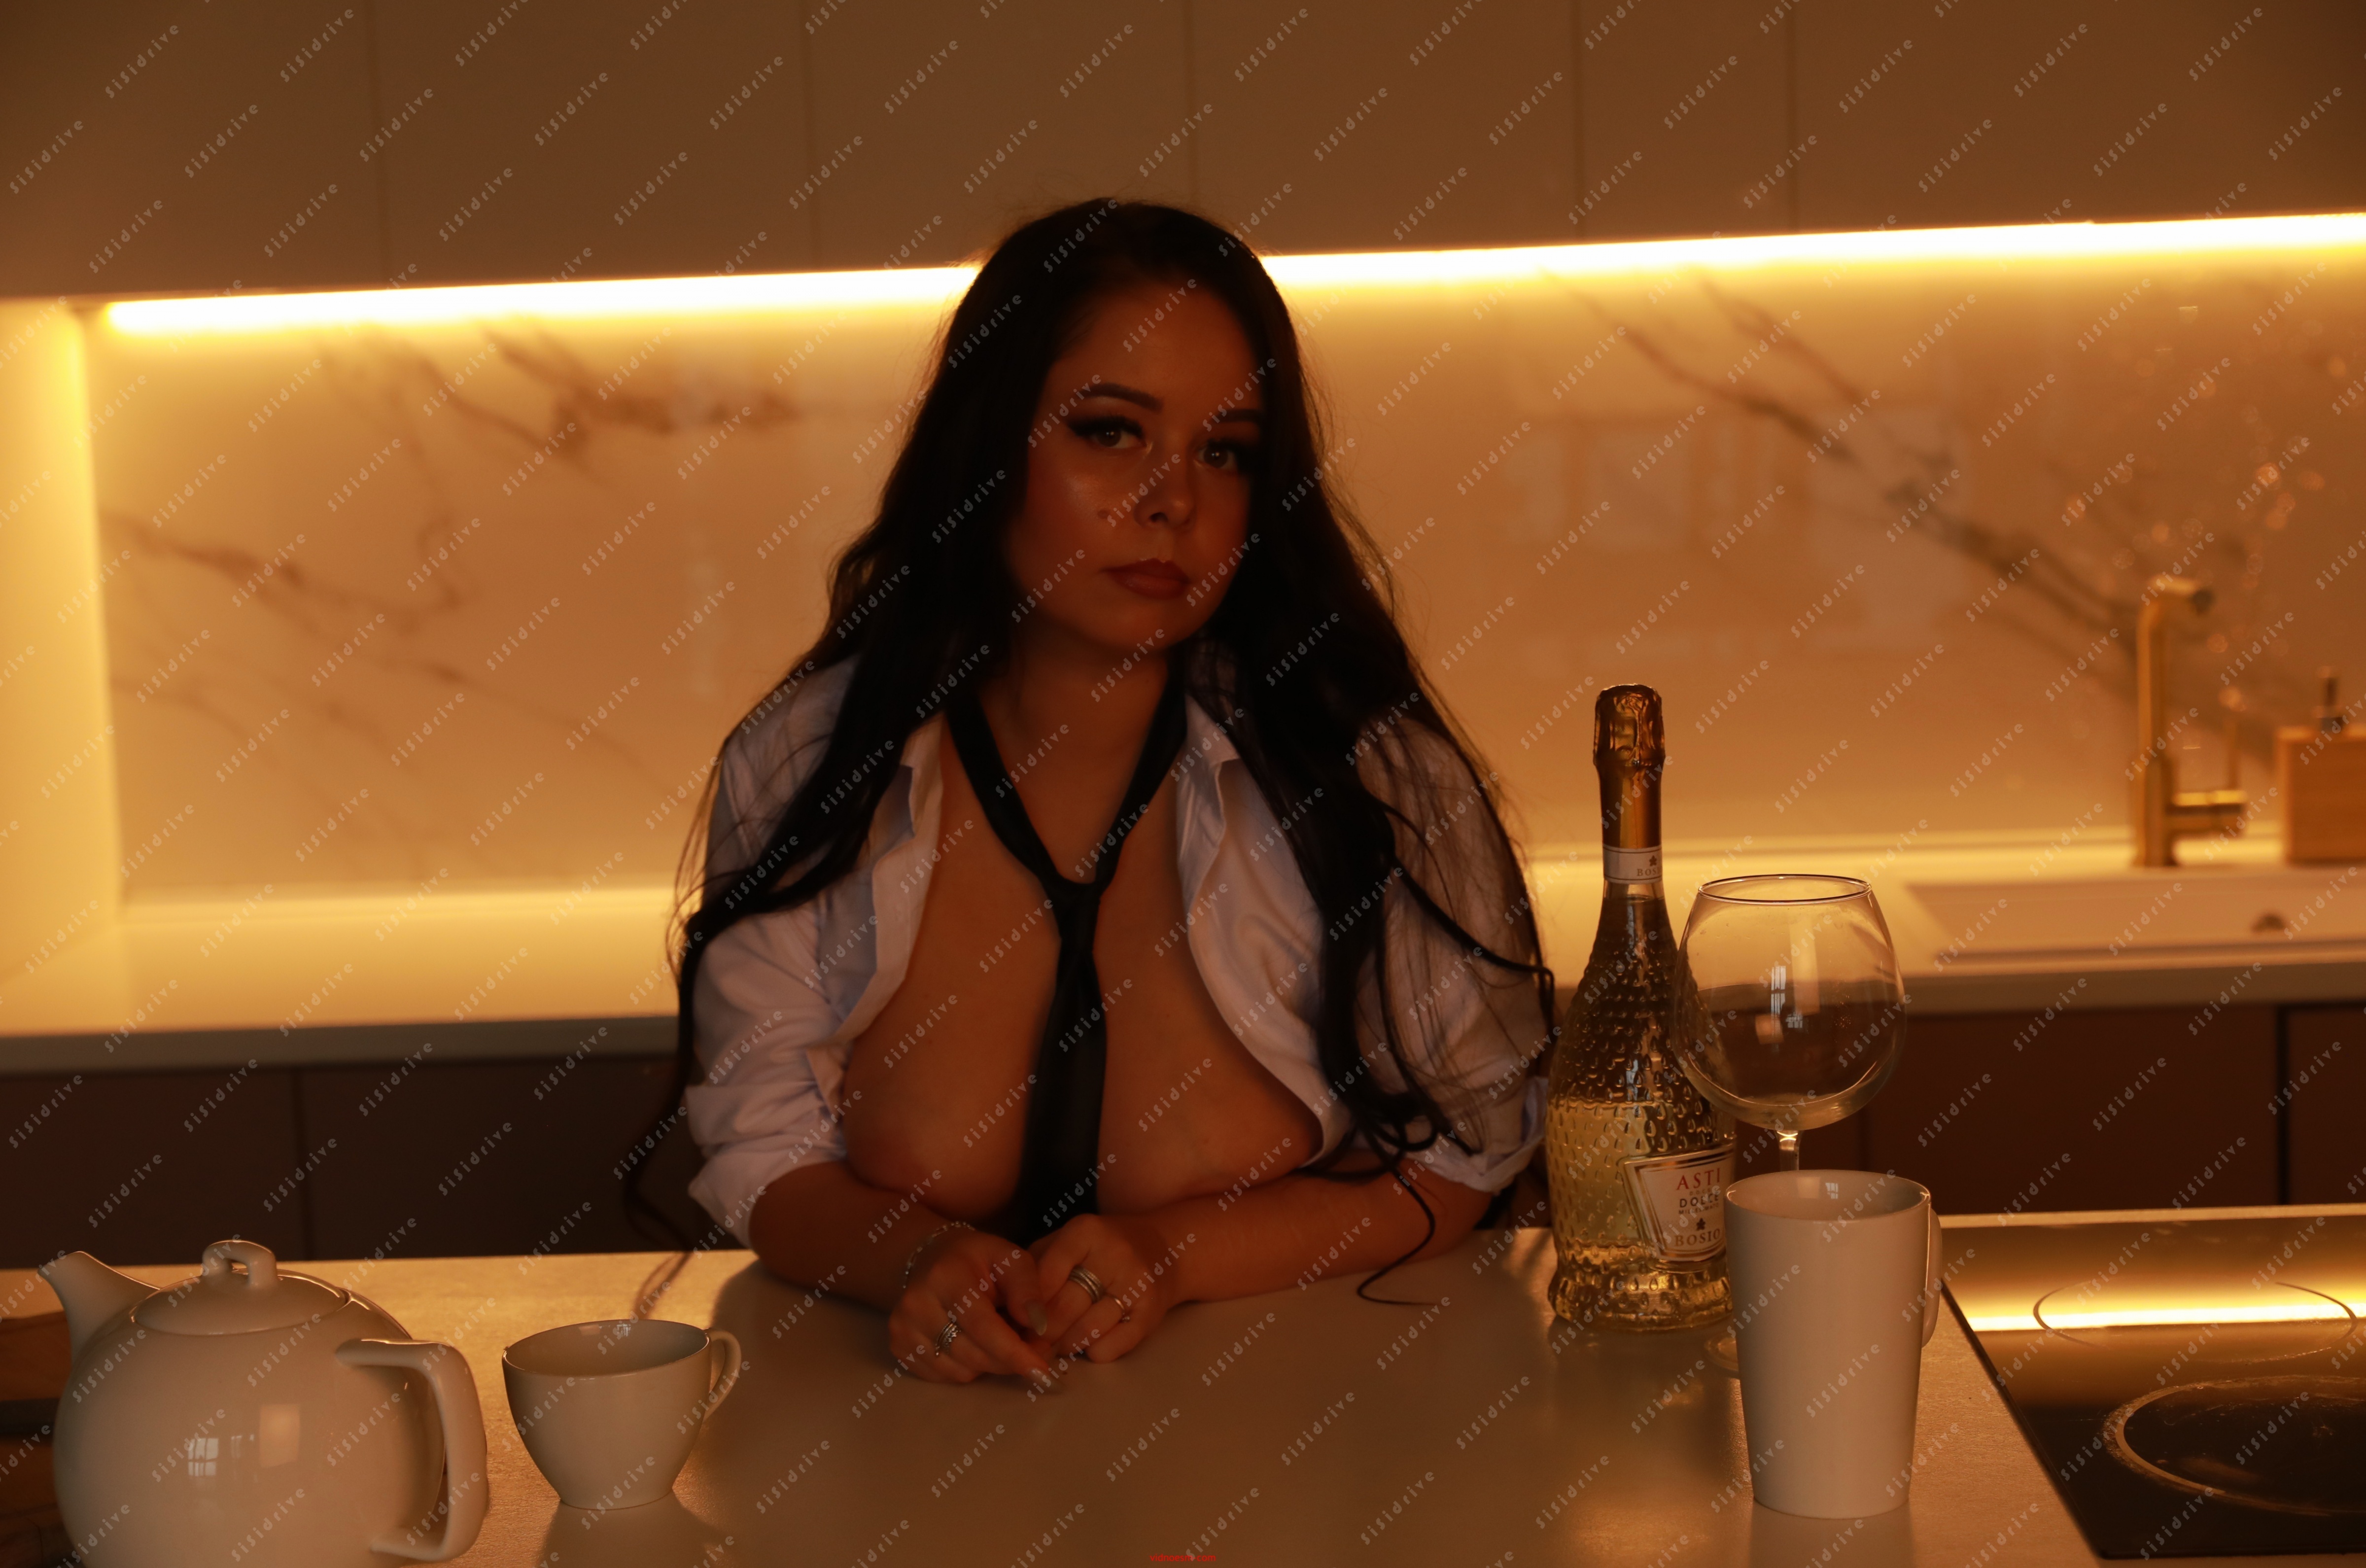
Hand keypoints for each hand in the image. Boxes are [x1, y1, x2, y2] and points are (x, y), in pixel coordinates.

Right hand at [890, 1227, 1060, 1391]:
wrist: (930, 1257)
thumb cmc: (978, 1259)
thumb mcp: (1010, 1258)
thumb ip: (1028, 1288)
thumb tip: (1040, 1326)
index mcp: (946, 1277)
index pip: (982, 1326)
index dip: (1014, 1352)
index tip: (1042, 1370)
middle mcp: (916, 1304)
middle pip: (973, 1354)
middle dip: (1009, 1360)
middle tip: (1032, 1351)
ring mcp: (902, 1328)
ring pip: (960, 1371)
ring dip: (989, 1364)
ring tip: (997, 1338)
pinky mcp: (898, 1346)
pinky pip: (944, 1377)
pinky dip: (966, 1367)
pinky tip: (972, 1343)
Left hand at [1028, 1212, 1185, 1363]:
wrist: (1167, 1250)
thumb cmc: (1103, 1248)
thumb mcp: (1068, 1241)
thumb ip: (1036, 1264)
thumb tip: (1008, 1308)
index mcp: (1087, 1232)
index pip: (1045, 1274)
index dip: (1028, 1304)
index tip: (1019, 1320)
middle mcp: (1115, 1254)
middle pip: (1064, 1307)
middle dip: (1042, 1332)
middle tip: (1030, 1343)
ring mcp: (1136, 1284)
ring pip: (1086, 1330)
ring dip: (1065, 1345)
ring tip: (1056, 1346)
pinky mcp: (1151, 1313)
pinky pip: (1112, 1346)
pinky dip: (1093, 1352)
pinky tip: (1087, 1346)